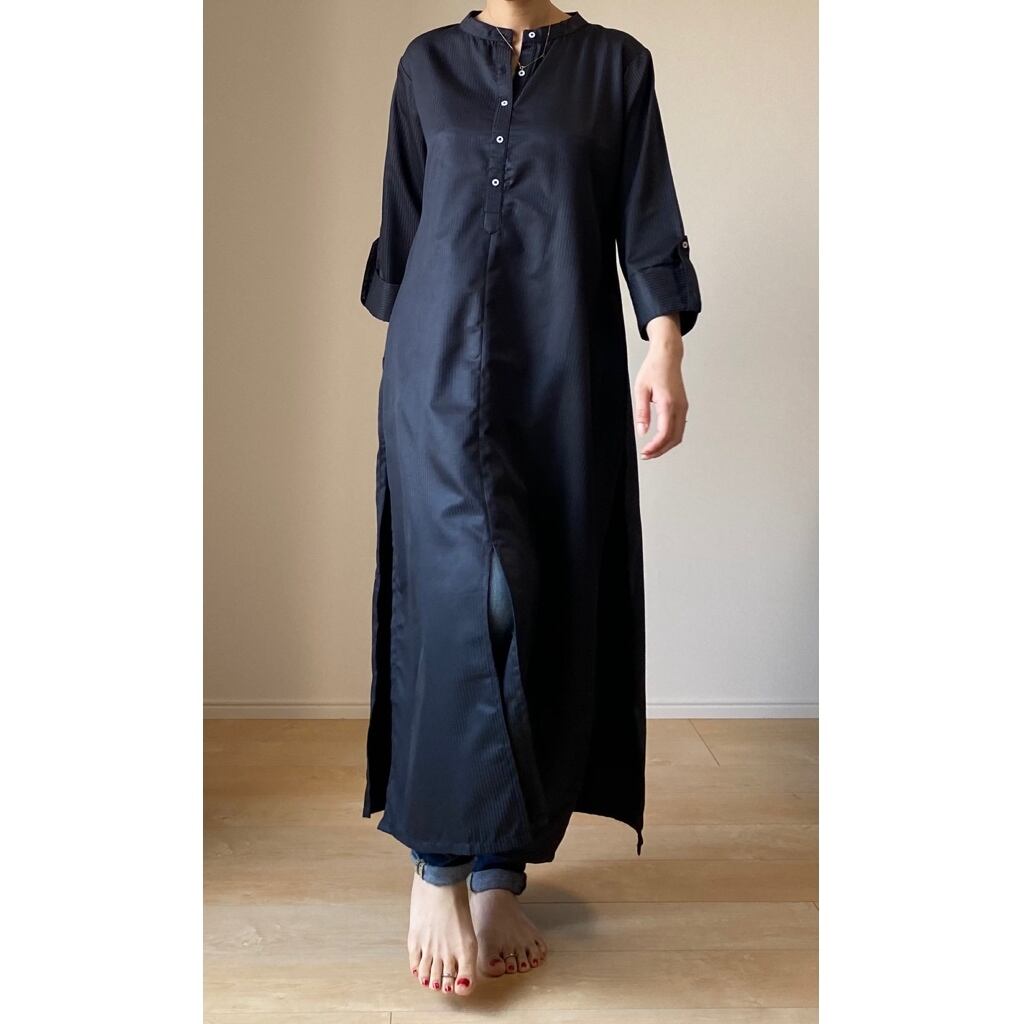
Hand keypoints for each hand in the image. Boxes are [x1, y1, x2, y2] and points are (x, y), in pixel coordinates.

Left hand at [634, 314, 687, 459]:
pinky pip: (680, 427)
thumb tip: (642, 431)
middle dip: (661, 450)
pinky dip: (671, 438)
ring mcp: (683, 407)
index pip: (665, 433)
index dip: (655, 447)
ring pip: (679, 435)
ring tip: (652, 450)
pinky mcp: (683, 406)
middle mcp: (679, 407)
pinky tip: (661, 440)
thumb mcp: (641, 390)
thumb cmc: (654, 369)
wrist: (668, 356)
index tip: (645, 452)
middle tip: (647, 455)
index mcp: (668, 403)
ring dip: (666, 446)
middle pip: (674, 438)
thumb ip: (642, 412)